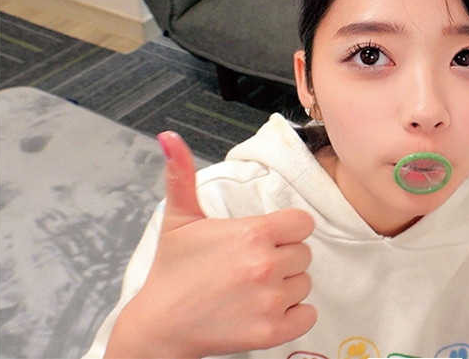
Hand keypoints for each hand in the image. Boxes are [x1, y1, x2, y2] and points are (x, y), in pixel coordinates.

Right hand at [105, 131, 316, 358]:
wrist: (160, 326)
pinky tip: (265, 309)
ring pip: (305, 284)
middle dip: (283, 259)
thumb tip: (169, 137)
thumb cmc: (172, 273)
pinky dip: (293, 315)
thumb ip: (182, 175)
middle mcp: (265, 265)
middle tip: (251, 267)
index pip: (302, 224)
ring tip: (252, 289)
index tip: (266, 239)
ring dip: (286, 287)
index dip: (286, 231)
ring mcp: (270, 300)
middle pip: (304, 254)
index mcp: (251, 234)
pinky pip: (308, 315)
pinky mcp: (272, 331)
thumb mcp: (179, 220)